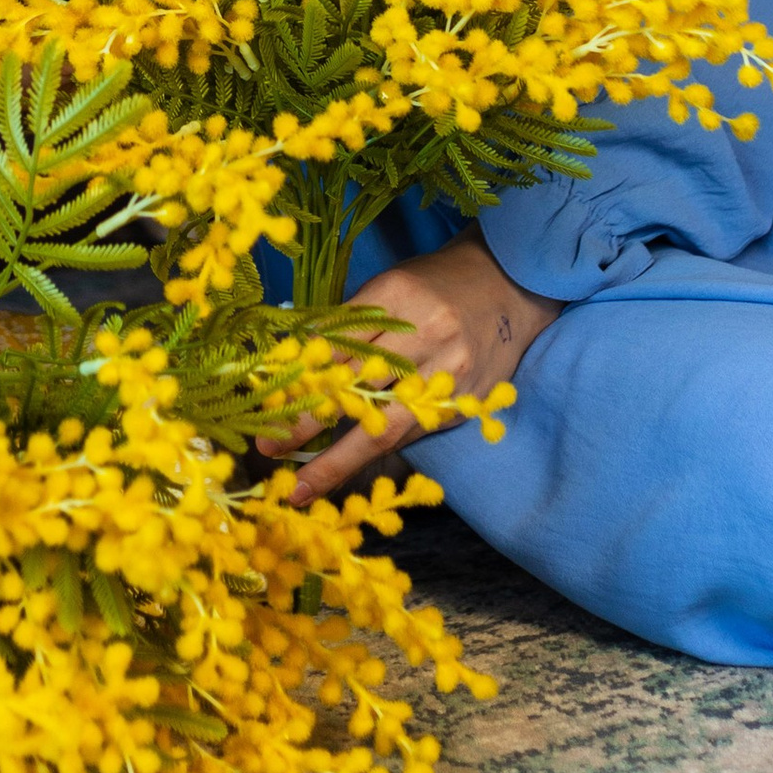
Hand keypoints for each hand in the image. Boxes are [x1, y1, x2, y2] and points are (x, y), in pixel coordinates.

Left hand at [286, 229, 558, 504]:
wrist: (509, 285)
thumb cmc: (435, 285)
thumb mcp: (389, 287)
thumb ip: (348, 323)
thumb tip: (291, 364)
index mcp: (397, 295)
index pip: (336, 343)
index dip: (297, 378)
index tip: (263, 404)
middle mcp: (426, 333)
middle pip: (356, 387)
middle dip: (308, 422)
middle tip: (268, 448)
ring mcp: (451, 370)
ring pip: (386, 425)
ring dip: (340, 460)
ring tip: (304, 487)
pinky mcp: (467, 400)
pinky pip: (414, 432)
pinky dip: (379, 452)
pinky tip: (350, 468)